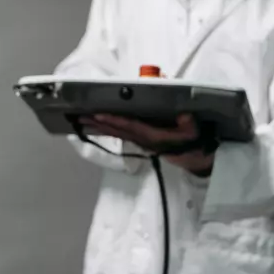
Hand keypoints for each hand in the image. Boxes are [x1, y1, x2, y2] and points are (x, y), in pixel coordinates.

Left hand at [79, 113, 214, 176]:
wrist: (193, 158)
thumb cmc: (192, 142)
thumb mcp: (194, 132)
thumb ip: (188, 124)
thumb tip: (183, 116)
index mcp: (152, 136)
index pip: (129, 126)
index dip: (114, 120)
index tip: (98, 115)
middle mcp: (142, 139)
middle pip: (116, 130)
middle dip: (98, 123)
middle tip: (79, 116)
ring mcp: (139, 141)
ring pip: (115, 133)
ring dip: (98, 126)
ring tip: (81, 120)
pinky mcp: (140, 141)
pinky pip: (119, 134)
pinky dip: (106, 129)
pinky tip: (96, 125)